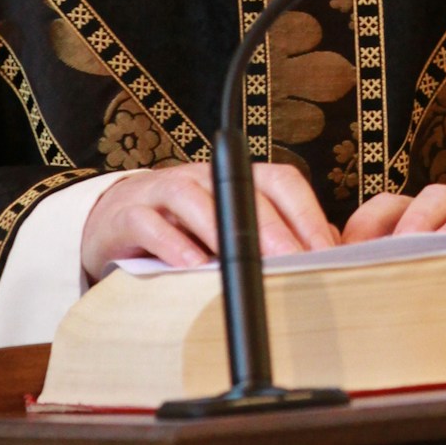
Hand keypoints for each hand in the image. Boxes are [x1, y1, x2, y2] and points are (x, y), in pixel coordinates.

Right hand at [80, 161, 339, 279]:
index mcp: (239, 179)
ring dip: (223, 231)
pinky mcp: (129, 214)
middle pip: (244, 193)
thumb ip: (277, 238)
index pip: (282, 183)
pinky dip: (171, 244)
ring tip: (248, 264)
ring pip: (196, 200)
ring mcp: (165, 190)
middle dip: (274, 229)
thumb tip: (330, 252)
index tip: (328, 253)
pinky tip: (191, 267)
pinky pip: (151, 224)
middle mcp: (205, 177)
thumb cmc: (186, 230)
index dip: (306, 215)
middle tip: (297, 262)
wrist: (114, 221)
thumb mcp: (232, 231)